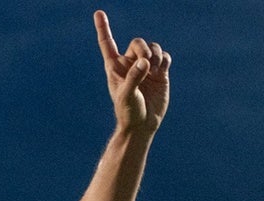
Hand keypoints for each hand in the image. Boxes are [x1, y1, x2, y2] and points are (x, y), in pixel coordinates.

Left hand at [94, 11, 169, 133]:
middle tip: (147, 63)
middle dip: (144, 49)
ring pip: (153, 47)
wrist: (143, 124)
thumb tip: (145, 62)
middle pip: (138, 43)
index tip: (98, 13)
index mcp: (115, 67)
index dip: (103, 28)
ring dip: (157, 54)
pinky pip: (165, 57)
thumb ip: (133, 78)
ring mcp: (146, 67)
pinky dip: (165, 60)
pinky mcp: (160, 73)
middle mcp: (130, 64)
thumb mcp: (126, 95)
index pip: (107, 43)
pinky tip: (161, 71)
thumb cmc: (128, 112)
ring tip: (155, 70)